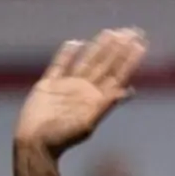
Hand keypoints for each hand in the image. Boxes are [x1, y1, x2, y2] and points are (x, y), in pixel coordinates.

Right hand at [14, 28, 145, 159]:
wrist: (34, 144)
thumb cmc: (61, 138)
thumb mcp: (88, 122)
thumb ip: (106, 104)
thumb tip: (128, 90)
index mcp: (96, 99)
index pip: (117, 75)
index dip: (129, 59)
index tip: (141, 43)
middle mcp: (84, 90)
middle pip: (105, 64)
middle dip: (118, 48)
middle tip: (132, 31)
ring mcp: (67, 86)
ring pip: (86, 61)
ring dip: (98, 47)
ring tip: (111, 32)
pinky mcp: (48, 85)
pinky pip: (59, 65)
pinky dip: (66, 54)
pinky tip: (75, 42)